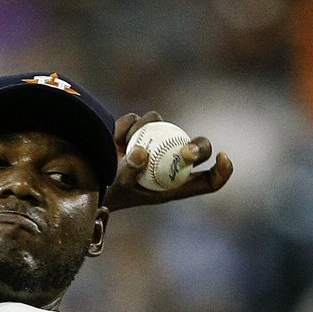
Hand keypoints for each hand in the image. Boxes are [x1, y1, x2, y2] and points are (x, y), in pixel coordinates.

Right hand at [104, 111, 233, 211]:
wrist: (90, 177)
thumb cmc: (109, 191)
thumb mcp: (120, 187)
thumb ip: (130, 171)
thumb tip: (141, 150)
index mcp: (175, 185)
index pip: (209, 181)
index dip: (222, 171)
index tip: (222, 157)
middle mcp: (171, 162)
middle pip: (199, 148)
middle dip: (198, 147)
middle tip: (185, 151)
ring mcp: (160, 143)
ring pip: (168, 125)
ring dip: (148, 130)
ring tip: (125, 145)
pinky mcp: (143, 130)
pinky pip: (143, 120)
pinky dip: (129, 126)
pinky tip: (115, 139)